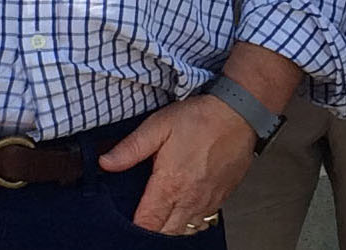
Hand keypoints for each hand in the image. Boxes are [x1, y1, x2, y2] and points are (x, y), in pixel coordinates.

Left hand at [98, 95, 255, 234]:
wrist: (239, 113)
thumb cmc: (200, 118)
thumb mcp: (159, 125)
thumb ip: (131, 148)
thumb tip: (106, 163)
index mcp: (170, 185)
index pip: (147, 224)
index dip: (134, 226)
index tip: (128, 217)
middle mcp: (189, 199)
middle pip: (165, 233)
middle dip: (152, 228)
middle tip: (145, 213)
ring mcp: (207, 201)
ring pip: (185, 230)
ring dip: (171, 226)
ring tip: (163, 212)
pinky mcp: (221, 197)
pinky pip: (202, 221)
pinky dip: (190, 220)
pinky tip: (184, 206)